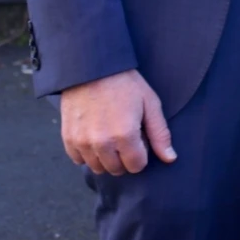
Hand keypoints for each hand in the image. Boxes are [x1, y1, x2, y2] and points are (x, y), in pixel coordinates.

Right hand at [59, 69, 174, 175]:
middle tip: (126, 137)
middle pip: (116, 169)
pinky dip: (88, 154)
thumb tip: (170, 158)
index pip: (136, 166)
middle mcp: (101, 143)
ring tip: (110, 137)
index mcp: (125, 135)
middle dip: (125, 158)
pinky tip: (95, 138)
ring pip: (97, 167)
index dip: (142, 154)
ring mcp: (82, 142)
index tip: (140, 139)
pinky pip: (78, 160)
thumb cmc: (125, 84)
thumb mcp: (150, 104)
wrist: (92, 69)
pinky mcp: (68, 138)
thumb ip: (160, 134)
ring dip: (106, 158)